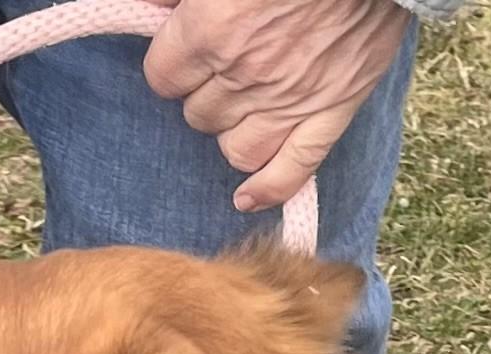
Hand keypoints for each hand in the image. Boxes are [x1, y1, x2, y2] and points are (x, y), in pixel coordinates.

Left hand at [143, 0, 409, 211]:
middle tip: (226, 68)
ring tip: (245, 106)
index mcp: (212, 29)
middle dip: (205, 95)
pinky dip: (269, 189)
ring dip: (233, 131)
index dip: (172, 66)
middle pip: (199, 115)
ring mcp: (290, 102)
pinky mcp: (332, 111)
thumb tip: (158, 12)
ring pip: (235, 149)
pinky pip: (293, 171)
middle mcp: (245, 74)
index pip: (164, 78)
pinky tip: (247, 198)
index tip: (185, 53)